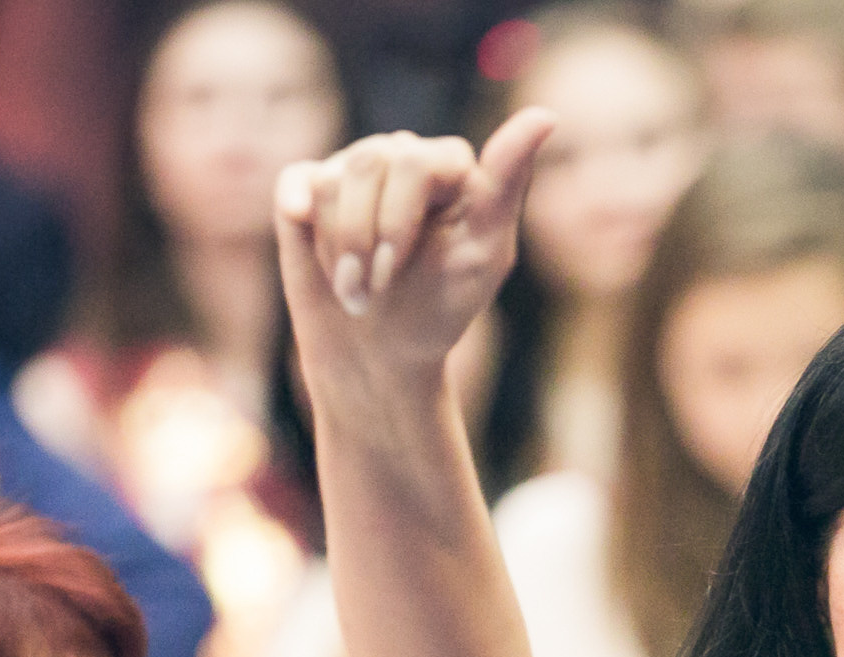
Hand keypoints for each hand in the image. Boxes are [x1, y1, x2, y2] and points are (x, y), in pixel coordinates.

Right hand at [274, 111, 554, 386]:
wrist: (376, 355)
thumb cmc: (438, 309)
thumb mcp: (484, 253)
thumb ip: (507, 182)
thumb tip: (546, 114)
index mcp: (450, 167)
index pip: (415, 161)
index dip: (399, 221)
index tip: (400, 271)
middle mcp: (402, 156)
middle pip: (369, 164)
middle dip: (368, 239)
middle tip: (377, 288)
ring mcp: (354, 169)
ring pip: (331, 181)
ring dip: (340, 248)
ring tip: (356, 288)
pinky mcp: (309, 187)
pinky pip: (297, 181)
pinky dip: (300, 217)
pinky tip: (303, 232)